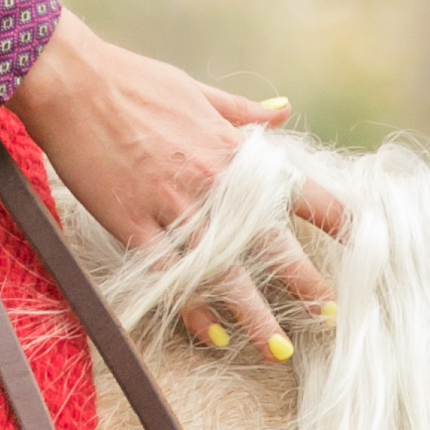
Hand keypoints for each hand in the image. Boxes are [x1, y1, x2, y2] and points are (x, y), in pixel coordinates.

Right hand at [8, 12, 346, 354]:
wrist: (72, 82)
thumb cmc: (133, 80)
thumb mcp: (197, 91)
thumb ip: (242, 112)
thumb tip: (284, 112)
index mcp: (233, 148)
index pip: (298, 188)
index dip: (332, 216)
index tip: (358, 241)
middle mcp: (212, 182)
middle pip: (270, 242)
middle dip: (303, 281)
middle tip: (329, 314)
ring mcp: (173, 206)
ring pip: (224, 272)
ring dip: (254, 314)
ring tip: (278, 348)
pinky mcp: (133, 224)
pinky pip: (170, 276)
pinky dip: (192, 308)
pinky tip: (212, 336)